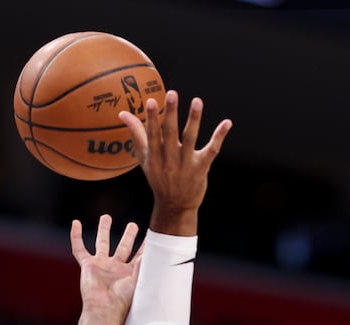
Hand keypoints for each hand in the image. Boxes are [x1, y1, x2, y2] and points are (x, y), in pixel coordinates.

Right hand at [70, 214, 140, 324]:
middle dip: (128, 236)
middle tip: (133, 225)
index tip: (153, 235)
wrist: (104, 308)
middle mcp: (115, 267)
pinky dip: (76, 236)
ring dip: (104, 230)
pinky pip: (79, 248)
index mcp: (129, 272)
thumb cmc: (122, 299)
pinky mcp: (87, 265)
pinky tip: (76, 223)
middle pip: (122, 247)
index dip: (145, 246)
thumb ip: (142, 265)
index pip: (139, 255)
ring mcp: (100, 265)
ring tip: (106, 217)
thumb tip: (150, 250)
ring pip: (101, 243)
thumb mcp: (136, 281)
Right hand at [120, 91, 231, 234]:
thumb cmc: (159, 178)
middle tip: (172, 94)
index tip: (150, 101)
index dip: (151, 119)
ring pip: (190, 139)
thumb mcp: (145, 158)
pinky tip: (227, 123)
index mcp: (155, 156)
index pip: (152, 134)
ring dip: (194, 119)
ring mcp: (186, 164)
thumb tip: (122, 113)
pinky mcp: (201, 168)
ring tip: (197, 101)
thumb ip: (136, 134)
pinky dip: (219, 136)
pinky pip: (212, 150)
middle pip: (170, 133)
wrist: (175, 206)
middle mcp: (170, 159)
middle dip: (171, 113)